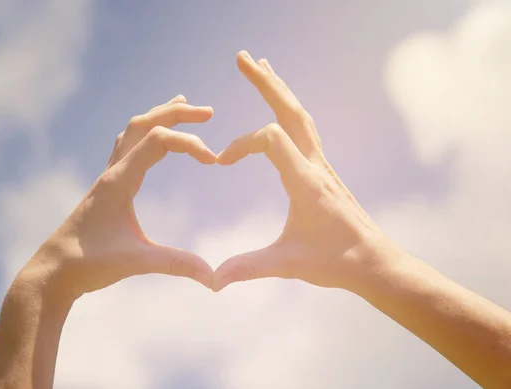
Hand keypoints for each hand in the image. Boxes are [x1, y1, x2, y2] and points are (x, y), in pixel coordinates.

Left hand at [21, 95, 215, 298]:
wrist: (53, 271)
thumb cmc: (88, 264)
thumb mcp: (136, 262)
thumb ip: (176, 264)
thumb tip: (213, 276)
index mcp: (119, 181)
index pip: (158, 140)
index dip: (190, 143)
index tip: (214, 162)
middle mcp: (113, 172)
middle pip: (144, 123)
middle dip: (177, 113)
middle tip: (207, 112)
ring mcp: (108, 177)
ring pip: (132, 131)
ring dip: (158, 116)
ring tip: (181, 104)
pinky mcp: (107, 187)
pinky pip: (126, 146)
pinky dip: (145, 133)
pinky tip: (152, 139)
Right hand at [212, 51, 394, 291]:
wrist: (374, 263)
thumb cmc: (336, 262)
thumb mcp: (288, 264)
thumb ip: (249, 267)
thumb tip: (214, 280)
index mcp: (306, 182)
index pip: (270, 138)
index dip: (241, 144)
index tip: (221, 162)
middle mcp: (316, 165)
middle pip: (290, 111)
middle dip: (266, 82)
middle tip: (243, 57)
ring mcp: (322, 164)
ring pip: (300, 116)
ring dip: (279, 90)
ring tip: (262, 67)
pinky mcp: (323, 170)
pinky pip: (305, 130)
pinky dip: (289, 111)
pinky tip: (282, 109)